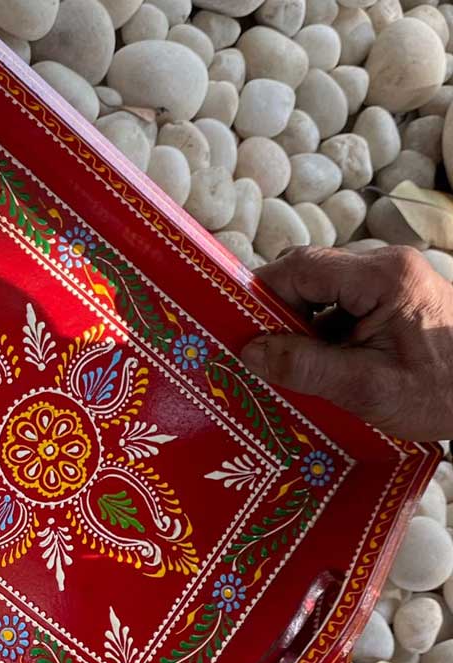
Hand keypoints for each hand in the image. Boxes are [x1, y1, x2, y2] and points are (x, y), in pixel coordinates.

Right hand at [241, 245, 452, 439]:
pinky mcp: (396, 302)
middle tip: (257, 356)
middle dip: (278, 315)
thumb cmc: (445, 392)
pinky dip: (322, 337)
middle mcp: (386, 267)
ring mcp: (393, 283)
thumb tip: (249, 352)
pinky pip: (343, 309)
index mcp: (381, 278)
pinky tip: (319, 371)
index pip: (299, 267)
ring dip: (300, 330)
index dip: (260, 294)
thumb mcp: (368, 388)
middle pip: (308, 276)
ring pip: (323, 295)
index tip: (234, 328)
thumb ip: (305, 367)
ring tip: (288, 370)